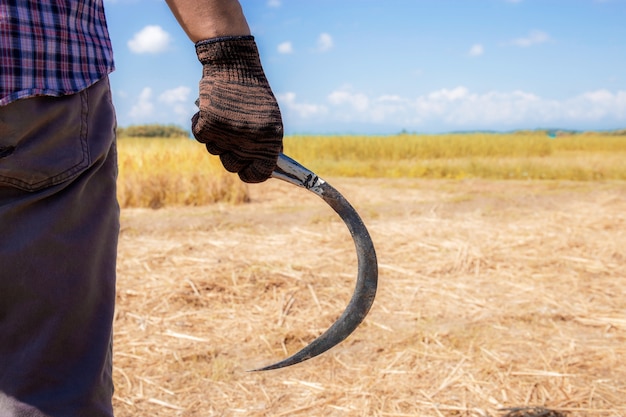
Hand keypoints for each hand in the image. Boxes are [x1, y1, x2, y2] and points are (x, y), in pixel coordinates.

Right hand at [192, 36, 282, 182]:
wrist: (233, 65)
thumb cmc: (252, 92)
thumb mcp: (271, 117)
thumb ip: (270, 142)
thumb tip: (268, 165)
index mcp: (270, 139)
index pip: (259, 173)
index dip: (250, 175)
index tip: (245, 172)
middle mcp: (250, 139)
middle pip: (232, 165)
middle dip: (228, 154)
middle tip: (229, 138)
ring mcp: (229, 133)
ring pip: (214, 150)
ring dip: (215, 137)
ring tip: (223, 116)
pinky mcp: (208, 125)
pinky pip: (200, 137)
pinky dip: (200, 124)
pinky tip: (207, 111)